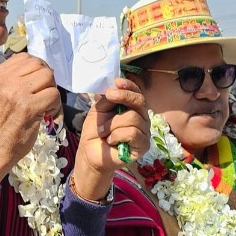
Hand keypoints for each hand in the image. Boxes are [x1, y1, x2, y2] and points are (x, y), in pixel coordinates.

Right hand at [0, 53, 61, 180]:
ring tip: (45, 104)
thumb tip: (37, 70)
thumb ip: (11, 80)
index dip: (37, 68)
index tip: (38, 83)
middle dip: (46, 79)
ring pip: (48, 76)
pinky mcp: (29, 107)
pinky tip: (47, 114)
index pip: (24, 57)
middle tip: (44, 95)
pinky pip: (54, 94)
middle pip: (39, 65)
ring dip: (52, 90)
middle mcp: (4, 80)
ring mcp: (16, 92)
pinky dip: (55, 104)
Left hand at [68, 78, 148, 200]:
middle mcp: (142, 119)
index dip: (129, 86)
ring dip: (113, 124)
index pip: (137, 93)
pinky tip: (110, 140)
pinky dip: (117, 135)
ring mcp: (144, 132)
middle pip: (140, 101)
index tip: (117, 82)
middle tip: (109, 97)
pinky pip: (133, 133)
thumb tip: (114, 85)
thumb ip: (108, 99)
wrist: (90, 153)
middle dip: (124, 96)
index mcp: (132, 108)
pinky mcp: (143, 146)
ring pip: (133, 118)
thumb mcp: (99, 110)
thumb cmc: (96, 131)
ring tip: (103, 131)